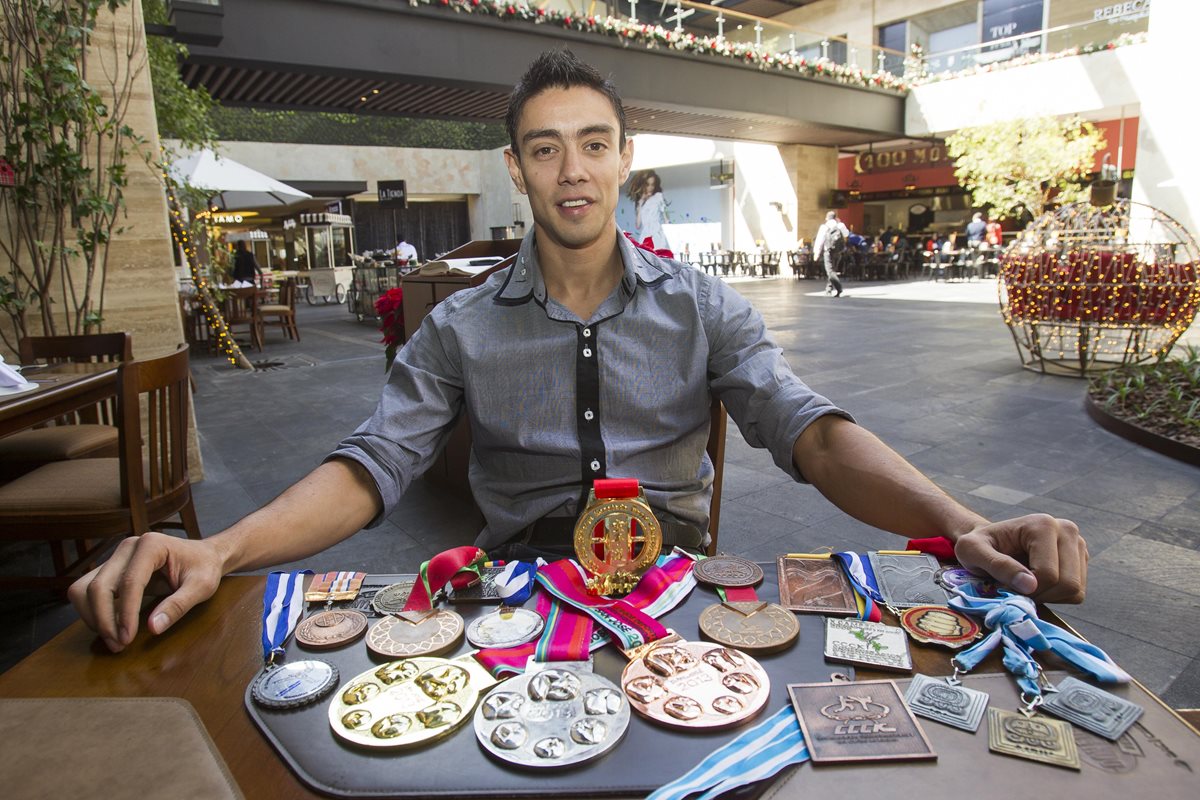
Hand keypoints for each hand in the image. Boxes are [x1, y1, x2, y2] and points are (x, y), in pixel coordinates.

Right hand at [67, 532, 223, 652]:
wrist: (204, 556)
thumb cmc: (205, 568)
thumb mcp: (202, 587)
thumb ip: (179, 605)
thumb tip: (153, 628)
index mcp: (151, 545)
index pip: (129, 583)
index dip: (125, 614)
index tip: (127, 639)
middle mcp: (128, 547)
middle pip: (98, 586)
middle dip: (104, 620)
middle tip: (119, 645)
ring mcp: (116, 557)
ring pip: (84, 589)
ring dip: (93, 617)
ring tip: (114, 640)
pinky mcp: (111, 569)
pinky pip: (88, 592)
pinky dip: (93, 613)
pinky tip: (111, 628)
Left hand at [953, 514, 1087, 603]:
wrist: (989, 542)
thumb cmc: (978, 545)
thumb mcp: (973, 552)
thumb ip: (997, 565)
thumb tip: (1030, 585)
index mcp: (1043, 524)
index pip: (1048, 574)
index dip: (1026, 590)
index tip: (1005, 584)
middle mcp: (1067, 530)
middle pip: (1068, 584)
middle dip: (1040, 594)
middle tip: (1015, 587)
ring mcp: (1078, 545)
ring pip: (1075, 591)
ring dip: (1048, 597)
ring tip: (1025, 584)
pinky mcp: (1080, 560)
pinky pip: (1077, 594)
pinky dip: (1056, 596)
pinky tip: (1037, 584)